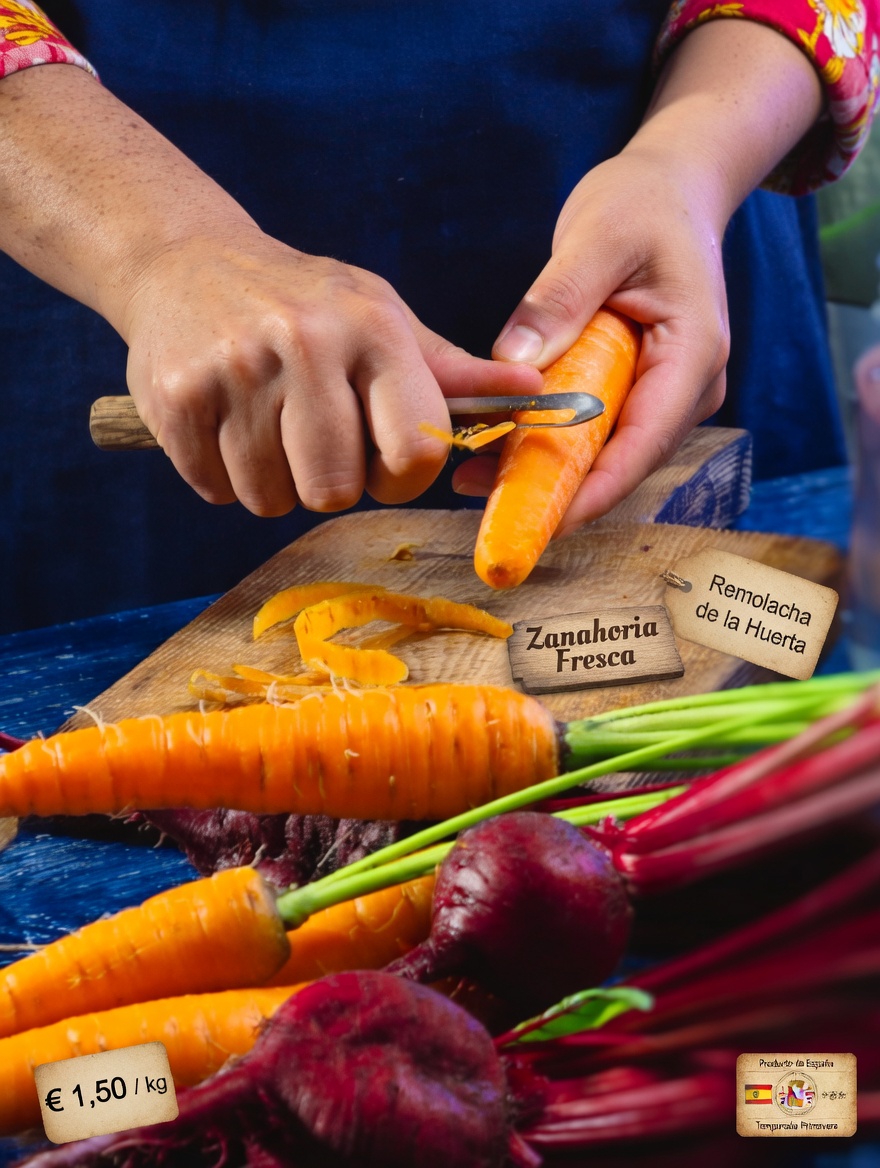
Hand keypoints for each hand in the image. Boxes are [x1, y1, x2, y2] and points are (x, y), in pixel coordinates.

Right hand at [122, 227, 541, 515]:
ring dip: (274, 482)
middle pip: (335, 491)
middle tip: (315, 441)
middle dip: (330, 483)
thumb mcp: (385, 321)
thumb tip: (535, 393)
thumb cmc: (307, 303)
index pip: (415, 453)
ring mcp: (233, 370)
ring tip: (267, 426)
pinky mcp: (174, 397)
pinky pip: (217, 491)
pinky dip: (223, 476)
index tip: (384, 459)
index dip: (403, 476)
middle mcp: (305, 343)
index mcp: (374, 329)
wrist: (185, 261)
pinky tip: (225, 423)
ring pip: (271, 500)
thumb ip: (454, 373)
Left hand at [452, 145, 729, 532]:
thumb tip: (514, 369)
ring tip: (476, 477)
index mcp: (693, 353)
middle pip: (624, 462)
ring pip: (608, 454)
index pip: (644, 444)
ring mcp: (668, 393)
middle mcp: (690, 387)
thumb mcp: (596, 238)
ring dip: (548, 471)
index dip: (593, 492)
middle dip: (558, 489)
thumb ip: (557, 302)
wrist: (671, 191)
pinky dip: (552, 444)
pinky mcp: (641, 391)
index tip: (541, 520)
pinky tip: (498, 448)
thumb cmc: (642, 204)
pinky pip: (598, 432)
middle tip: (484, 501)